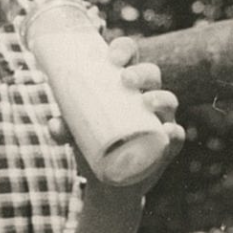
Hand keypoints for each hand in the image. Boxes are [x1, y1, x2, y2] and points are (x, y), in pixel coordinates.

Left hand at [46, 35, 185, 193]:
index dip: (124, 49)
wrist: (106, 183)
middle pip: (152, 74)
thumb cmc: (92, 145)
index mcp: (123, 85)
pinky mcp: (167, 146)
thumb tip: (55, 124)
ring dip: (161, 97)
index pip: (129, 56)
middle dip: (142, 72)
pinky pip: (177, 137)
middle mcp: (145, 98)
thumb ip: (63, 129)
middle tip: (125, 79)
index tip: (111, 58)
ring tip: (147, 102)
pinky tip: (168, 130)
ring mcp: (159, 120)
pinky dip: (175, 132)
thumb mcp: (74, 134)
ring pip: (169, 100)